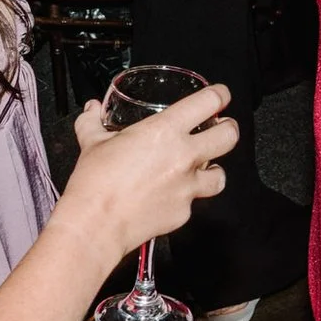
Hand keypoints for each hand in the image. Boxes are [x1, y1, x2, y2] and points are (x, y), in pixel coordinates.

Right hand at [63, 85, 235, 252]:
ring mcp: (188, 187)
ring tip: (204, 168)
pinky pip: (193, 202)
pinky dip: (185, 198)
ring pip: (220, 175)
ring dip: (214, 169)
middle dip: (229, 129)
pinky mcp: (184, 213)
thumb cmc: (95, 182)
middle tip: (222, 128)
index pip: (210, 102)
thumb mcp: (92, 143)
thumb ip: (92, 121)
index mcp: (165, 131)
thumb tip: (91, 108)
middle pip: (229, 136)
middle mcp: (184, 157)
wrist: (96, 225)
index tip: (221, 95)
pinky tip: (171, 196)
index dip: (220, 95)